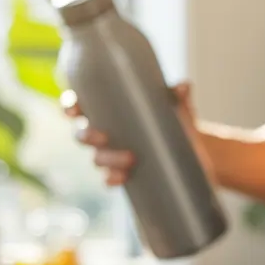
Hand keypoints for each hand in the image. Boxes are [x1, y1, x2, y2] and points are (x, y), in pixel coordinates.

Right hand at [61, 83, 197, 186]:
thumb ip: (177, 96)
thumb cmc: (176, 120)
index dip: (70, 107)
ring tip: (131, 158)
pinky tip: (122, 178)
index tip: (74, 110)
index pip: (79, 106)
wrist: (195, 150)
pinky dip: (112, 178)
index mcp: (109, 110)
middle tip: (104, 137)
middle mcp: (105, 133)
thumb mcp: (177, 107)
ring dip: (108, 159)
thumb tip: (184, 86)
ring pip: (97, 158)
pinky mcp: (125, 173)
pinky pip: (110, 179)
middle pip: (82, 135)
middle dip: (87, 136)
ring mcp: (113, 155)